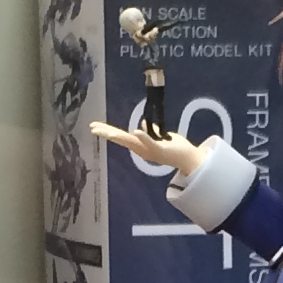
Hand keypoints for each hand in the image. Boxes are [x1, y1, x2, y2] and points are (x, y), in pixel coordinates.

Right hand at [90, 119, 204, 179]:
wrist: (189, 159)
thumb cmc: (176, 148)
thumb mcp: (161, 137)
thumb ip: (151, 132)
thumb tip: (145, 123)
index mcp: (140, 146)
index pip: (121, 136)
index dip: (107, 130)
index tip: (94, 126)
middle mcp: (142, 149)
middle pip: (121, 139)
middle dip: (106, 133)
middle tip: (92, 128)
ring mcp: (150, 150)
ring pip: (131, 141)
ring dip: (119, 136)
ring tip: (107, 132)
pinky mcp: (160, 149)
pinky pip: (150, 143)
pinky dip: (143, 137)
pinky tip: (135, 131)